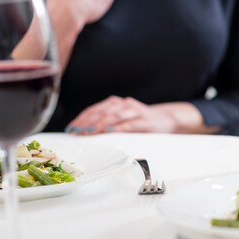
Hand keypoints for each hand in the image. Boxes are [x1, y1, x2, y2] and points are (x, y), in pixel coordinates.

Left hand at [66, 97, 219, 134]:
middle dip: (88, 122)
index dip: (82, 118)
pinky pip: (129, 123)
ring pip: (114, 115)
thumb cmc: (141, 122)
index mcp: (116, 103)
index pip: (95, 109)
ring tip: (89, 132)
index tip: (71, 129)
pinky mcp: (145, 120)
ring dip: (100, 124)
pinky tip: (110, 132)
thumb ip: (106, 124)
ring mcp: (135, 111)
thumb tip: (84, 135)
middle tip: (77, 132)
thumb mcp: (122, 120)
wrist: (166, 119)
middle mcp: (124, 104)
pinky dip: (118, 127)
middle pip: (102, 111)